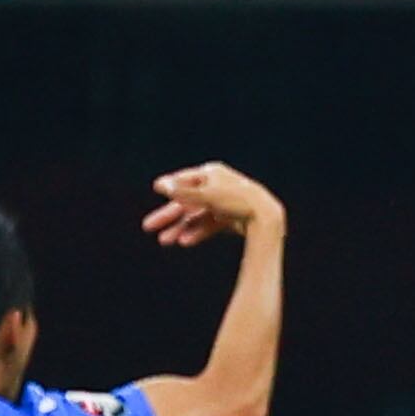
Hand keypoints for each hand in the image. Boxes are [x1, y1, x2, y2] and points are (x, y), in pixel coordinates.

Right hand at [144, 162, 277, 246]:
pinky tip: (185, 242)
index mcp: (212, 173)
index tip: (156, 189)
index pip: (185, 179)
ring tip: (164, 241)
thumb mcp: (206, 196)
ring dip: (180, 228)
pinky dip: (197, 232)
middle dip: (168, 215)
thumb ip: (182, 192)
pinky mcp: (232, 218)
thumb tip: (159, 185)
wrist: (266, 218)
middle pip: (187, 201)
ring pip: (197, 216)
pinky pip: (209, 225)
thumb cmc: (237, 202)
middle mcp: (218, 186)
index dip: (169, 185)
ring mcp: (225, 202)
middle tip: (148, 226)